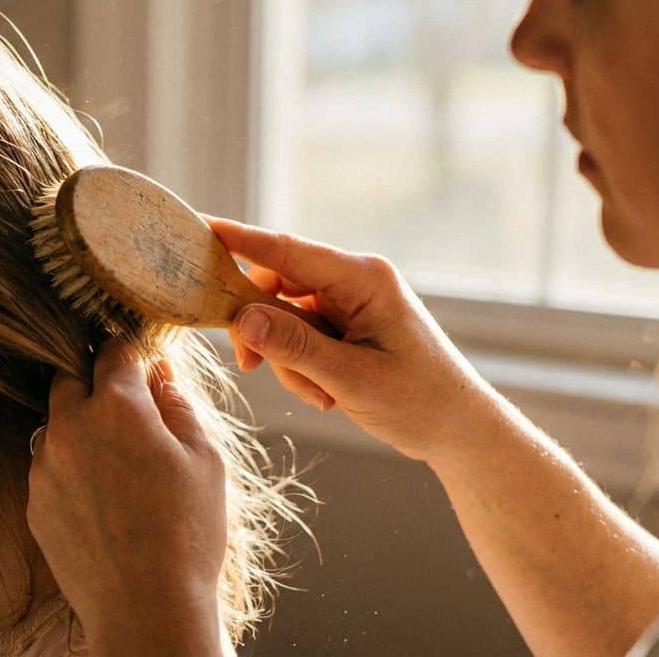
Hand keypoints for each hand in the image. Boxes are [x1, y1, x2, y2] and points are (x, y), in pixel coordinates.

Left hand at [27, 340, 225, 656]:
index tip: (144, 363)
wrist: (146, 609)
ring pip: (55, 423)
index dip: (133, 352)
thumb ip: (178, 405)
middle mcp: (69, 427)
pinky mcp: (34, 502)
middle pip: (70, 377)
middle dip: (96, 382)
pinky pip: (48, 466)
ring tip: (116, 459)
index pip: (114, 350)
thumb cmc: (187, 534)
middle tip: (128, 407)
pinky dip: (69, 467)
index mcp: (115, 407)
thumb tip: (160, 377)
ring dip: (80, 426)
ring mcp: (44, 466)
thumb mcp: (204, 458)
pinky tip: (100, 496)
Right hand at [206, 215, 501, 464]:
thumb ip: (295, 347)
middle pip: (275, 286)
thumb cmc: (420, 402)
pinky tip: (327, 394)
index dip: (239, 240)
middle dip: (263, 330)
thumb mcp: (352, 380)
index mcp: (363, 278)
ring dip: (287, 359)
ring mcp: (349, 301)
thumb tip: (242, 318)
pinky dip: (300, 366)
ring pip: (282, 316)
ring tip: (321, 395)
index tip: (198, 227)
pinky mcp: (345, 323)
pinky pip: (298, 334)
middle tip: (250, 367)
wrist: (460, 430)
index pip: (287, 251)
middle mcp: (354, 280)